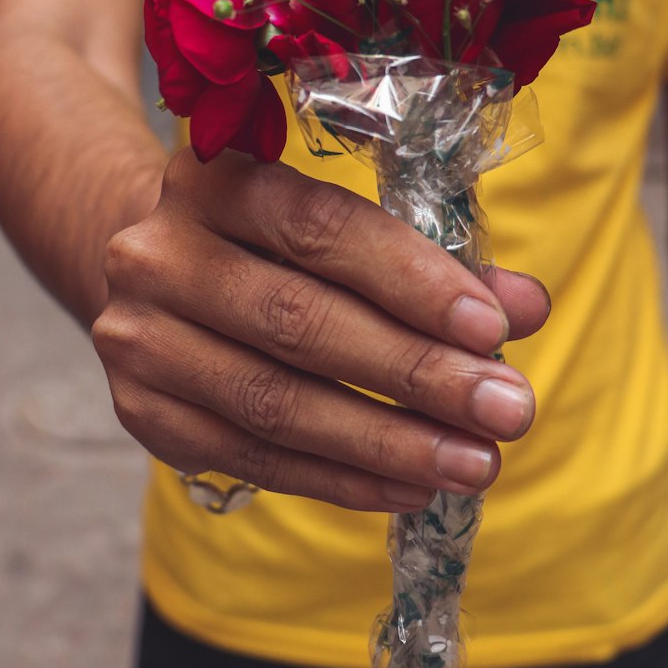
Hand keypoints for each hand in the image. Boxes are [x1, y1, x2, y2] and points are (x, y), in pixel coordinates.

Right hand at [92, 147, 549, 510]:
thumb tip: (527, 307)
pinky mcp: (144, 414)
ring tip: (474, 463)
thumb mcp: (349, 232)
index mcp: (214, 179)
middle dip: (417, 373)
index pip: (321, 229)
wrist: (162, 276)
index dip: (411, 280)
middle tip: (508, 411)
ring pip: (276, 404)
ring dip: (388, 443)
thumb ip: (435, 264)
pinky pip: (255, 459)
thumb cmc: (280, 246)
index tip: (492, 329)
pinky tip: (413, 487)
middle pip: (299, 323)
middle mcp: (160, 255)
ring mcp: (140, 339)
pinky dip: (343, 479)